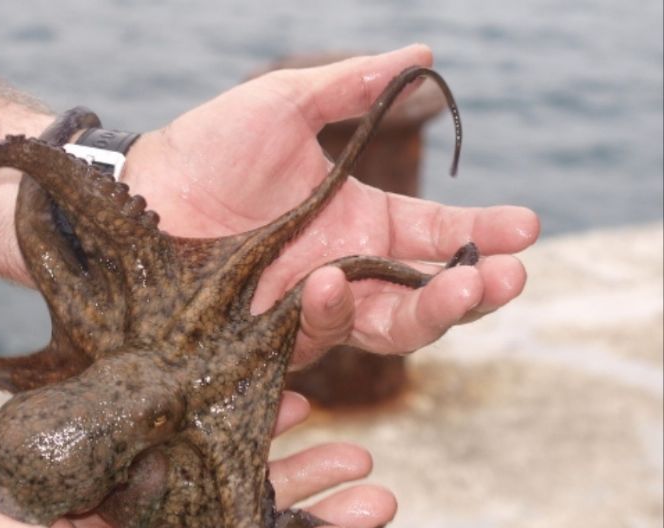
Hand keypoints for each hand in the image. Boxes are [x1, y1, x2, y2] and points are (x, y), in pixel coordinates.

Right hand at [0, 393, 393, 527]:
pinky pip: (197, 434)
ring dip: (293, 466)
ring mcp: (146, 491)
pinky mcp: (131, 448)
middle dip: (315, 510)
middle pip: (253, 524)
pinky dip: (241, 419)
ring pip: (237, 480)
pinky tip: (288, 400)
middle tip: (374, 487)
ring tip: (352, 449)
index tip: (358, 526)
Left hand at [124, 44, 538, 365]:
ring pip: (388, 328)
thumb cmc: (208, 146)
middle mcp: (345, 268)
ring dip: (430, 311)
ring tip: (456, 281)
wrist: (138, 191)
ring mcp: (309, 306)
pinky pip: (316, 336)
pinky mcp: (269, 336)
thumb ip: (352, 85)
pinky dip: (332, 311)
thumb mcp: (285, 103)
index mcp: (359, 219)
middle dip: (474, 290)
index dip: (484, 233)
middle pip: (426, 297)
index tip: (527, 226)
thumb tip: (426, 53)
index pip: (436, 234)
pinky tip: (330, 280)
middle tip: (506, 276)